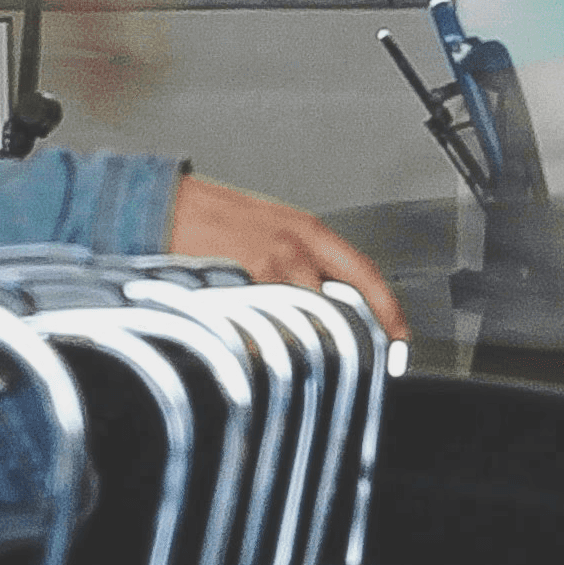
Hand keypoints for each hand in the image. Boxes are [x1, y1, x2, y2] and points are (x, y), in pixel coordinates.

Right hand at [168, 174, 412, 341]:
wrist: (163, 206)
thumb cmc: (214, 217)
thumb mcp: (272, 227)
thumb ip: (304, 259)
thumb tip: (327, 298)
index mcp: (306, 231)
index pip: (364, 273)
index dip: (388, 309)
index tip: (400, 337)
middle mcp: (291, 249)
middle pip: (335, 307)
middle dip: (341, 336)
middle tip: (346, 358)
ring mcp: (262, 271)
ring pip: (300, 321)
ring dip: (301, 340)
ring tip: (291, 349)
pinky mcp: (235, 289)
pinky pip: (261, 328)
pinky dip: (263, 342)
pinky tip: (256, 342)